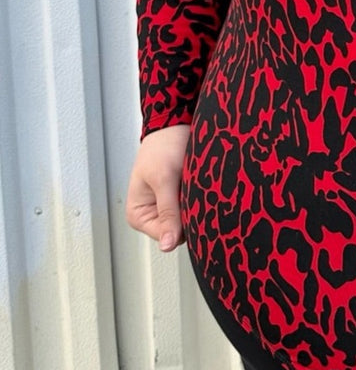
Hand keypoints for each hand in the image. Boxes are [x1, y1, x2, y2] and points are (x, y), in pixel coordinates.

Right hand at [126, 124, 191, 251]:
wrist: (176, 123)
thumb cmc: (164, 146)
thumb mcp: (165, 179)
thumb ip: (167, 213)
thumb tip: (167, 246)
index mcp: (138, 216)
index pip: (167, 237)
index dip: (183, 225)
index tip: (194, 205)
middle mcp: (152, 216)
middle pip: (179, 231)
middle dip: (191, 215)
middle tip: (197, 192)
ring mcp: (168, 208)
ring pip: (190, 220)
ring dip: (197, 206)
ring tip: (198, 185)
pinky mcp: (182, 199)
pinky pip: (196, 209)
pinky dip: (201, 199)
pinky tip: (204, 186)